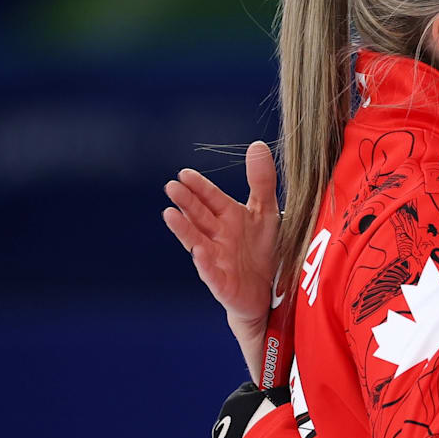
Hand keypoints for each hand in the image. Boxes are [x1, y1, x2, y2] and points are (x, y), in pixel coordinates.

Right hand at [163, 140, 281, 335]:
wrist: (269, 292)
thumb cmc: (263, 250)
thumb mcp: (266, 211)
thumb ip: (261, 181)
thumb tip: (256, 145)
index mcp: (228, 217)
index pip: (211, 198)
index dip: (199, 187)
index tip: (185, 174)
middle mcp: (218, 236)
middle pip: (199, 216)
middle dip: (186, 202)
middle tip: (172, 186)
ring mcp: (217, 259)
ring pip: (196, 240)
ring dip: (184, 229)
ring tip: (169, 214)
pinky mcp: (222, 283)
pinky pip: (211, 272)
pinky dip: (204, 263)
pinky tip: (198, 252)